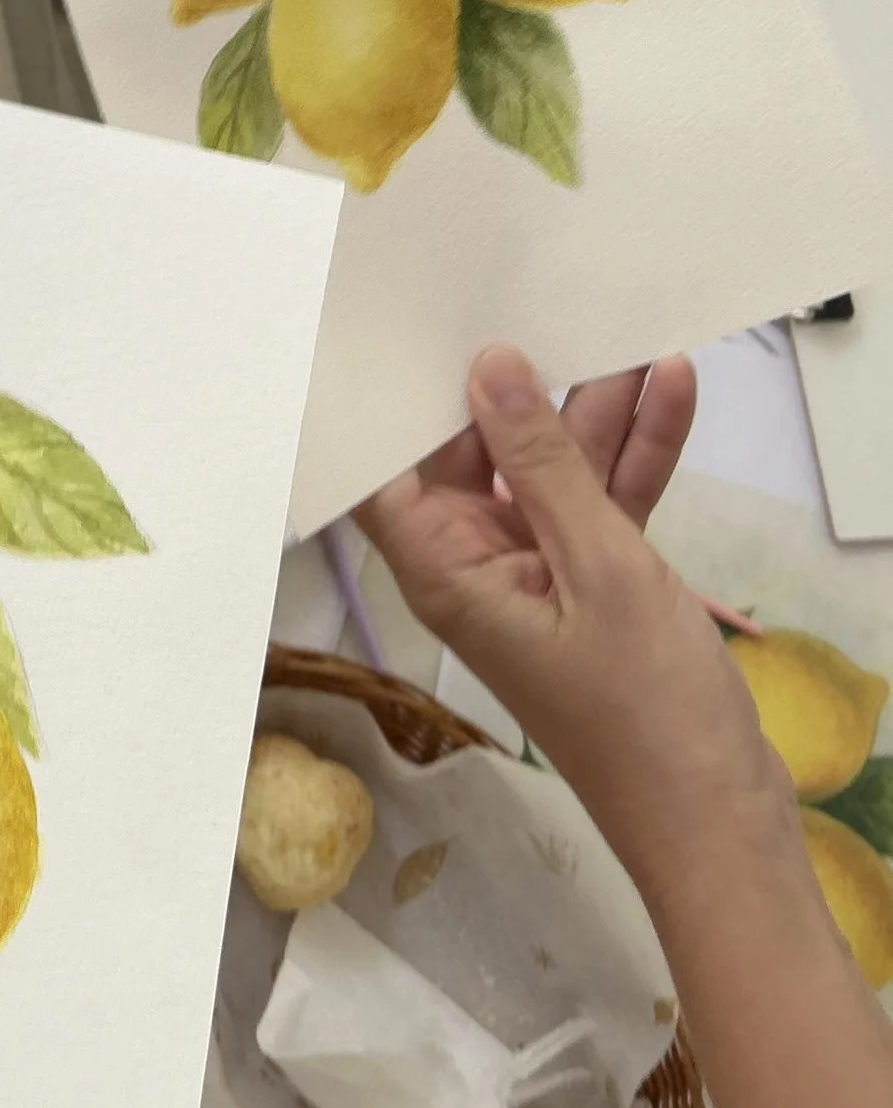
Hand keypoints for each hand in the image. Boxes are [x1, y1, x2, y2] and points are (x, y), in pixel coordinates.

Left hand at [355, 346, 785, 895]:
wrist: (722, 820)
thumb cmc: (646, 711)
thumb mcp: (597, 566)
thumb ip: (543, 463)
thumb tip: (487, 368)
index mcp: (444, 568)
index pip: (386, 466)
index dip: (386, 395)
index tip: (397, 316)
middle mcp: (478, 565)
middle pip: (478, 451)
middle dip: (513, 379)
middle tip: (530, 287)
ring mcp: (542, 572)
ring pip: (554, 468)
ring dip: (594, 407)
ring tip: (622, 321)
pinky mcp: (597, 583)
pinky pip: (606, 499)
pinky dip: (637, 452)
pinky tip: (670, 385)